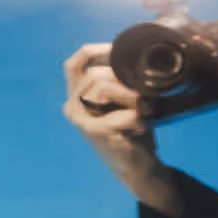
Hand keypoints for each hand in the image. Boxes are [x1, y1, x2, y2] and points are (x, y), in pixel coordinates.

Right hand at [61, 43, 184, 217]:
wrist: (137, 166)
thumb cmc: (131, 129)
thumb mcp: (123, 100)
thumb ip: (119, 80)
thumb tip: (135, 55)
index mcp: (76, 95)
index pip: (74, 64)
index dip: (95, 52)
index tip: (118, 51)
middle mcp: (72, 106)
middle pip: (95, 75)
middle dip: (124, 81)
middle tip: (144, 97)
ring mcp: (81, 120)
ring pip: (104, 89)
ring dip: (133, 97)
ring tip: (144, 111)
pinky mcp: (96, 132)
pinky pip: (123, 112)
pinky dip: (137, 117)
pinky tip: (140, 127)